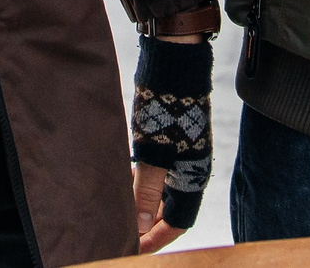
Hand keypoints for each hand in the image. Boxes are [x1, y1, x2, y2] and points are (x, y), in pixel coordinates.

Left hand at [129, 31, 211, 252]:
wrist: (175, 61)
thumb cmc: (166, 106)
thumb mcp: (151, 152)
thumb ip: (146, 191)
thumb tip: (140, 227)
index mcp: (193, 177)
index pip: (178, 223)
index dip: (156, 239)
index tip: (132, 249)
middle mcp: (190, 169)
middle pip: (170, 210)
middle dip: (147, 224)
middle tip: (120, 231)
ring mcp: (180, 154)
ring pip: (161, 190)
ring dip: (141, 201)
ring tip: (116, 208)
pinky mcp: (170, 140)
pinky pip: (156, 173)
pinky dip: (140, 181)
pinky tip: (122, 179)